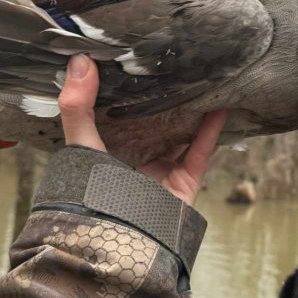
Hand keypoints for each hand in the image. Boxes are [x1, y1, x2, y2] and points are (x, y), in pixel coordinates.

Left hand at [58, 54, 226, 205]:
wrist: (123, 237)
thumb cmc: (95, 194)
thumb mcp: (80, 144)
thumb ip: (77, 107)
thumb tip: (80, 60)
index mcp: (109, 151)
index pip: (120, 116)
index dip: (126, 91)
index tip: (134, 62)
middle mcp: (136, 159)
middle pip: (154, 124)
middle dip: (164, 99)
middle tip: (173, 66)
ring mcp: (162, 171)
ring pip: (181, 134)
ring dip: (192, 111)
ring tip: (201, 80)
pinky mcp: (185, 181)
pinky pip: (201, 151)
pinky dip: (211, 130)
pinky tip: (219, 106)